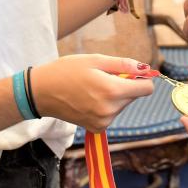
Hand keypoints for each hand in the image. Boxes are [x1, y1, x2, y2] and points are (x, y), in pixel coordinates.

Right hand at [31, 55, 154, 132]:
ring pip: (123, 104)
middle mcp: (110, 110)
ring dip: (114, 95)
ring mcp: (103, 121)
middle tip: (101, 77)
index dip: (142, 78)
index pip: (147, 89)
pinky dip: (106, 106)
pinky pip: (112, 114)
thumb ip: (124, 65)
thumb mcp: (96, 60)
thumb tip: (146, 69)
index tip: (130, 73)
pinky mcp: (96, 128)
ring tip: (92, 87)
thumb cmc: (67, 71)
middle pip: (134, 96)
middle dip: (124, 85)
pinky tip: (89, 99)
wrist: (41, 92)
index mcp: (112, 91)